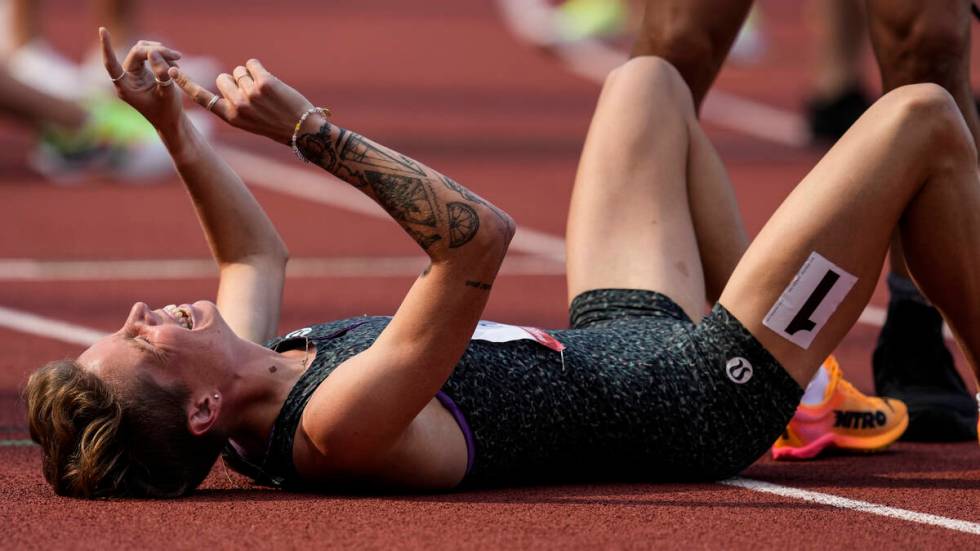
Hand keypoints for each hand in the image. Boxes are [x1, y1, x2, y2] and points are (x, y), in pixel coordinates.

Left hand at [100, 28, 183, 130]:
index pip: (111, 64)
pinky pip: (148, 54)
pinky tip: (174, 61)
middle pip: (136, 54)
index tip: (103, 30)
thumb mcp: (167, 93)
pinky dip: (161, 55)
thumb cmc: (167, 111)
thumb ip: (160, 73)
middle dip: (156, 51)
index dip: (107, 47)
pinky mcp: (141, 70)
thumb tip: (153, 52)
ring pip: (142, 51)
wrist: (171, 119)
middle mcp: (126, 78)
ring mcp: (133, 73)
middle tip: (177, 56)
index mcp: (125, 87)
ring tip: (177, 59)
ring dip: (160, 51)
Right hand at [170, 59, 313, 144]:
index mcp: (231, 117)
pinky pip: (252, 63)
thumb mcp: (251, 123)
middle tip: (254, 95)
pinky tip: (270, 82)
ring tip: (267, 94)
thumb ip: (236, 105)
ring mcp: (250, 94)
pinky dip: (259, 68)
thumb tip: (227, 83)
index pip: (203, 98)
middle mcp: (237, 105)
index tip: (172, 73)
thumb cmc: (278, 126)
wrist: (303, 130)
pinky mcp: (264, 82)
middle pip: (223, 78)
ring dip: (251, 76)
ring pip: (239, 71)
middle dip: (235, 81)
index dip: (187, 84)